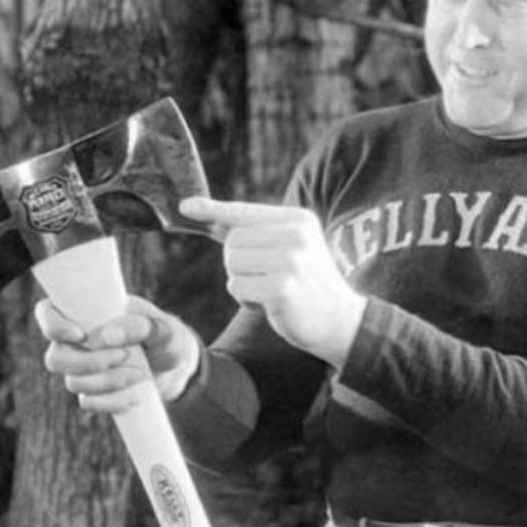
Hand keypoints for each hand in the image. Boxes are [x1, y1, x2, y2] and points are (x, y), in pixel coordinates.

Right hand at [35, 295, 199, 412]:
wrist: (179, 369)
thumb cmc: (169, 338)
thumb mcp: (164, 328)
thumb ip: (141, 326)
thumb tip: (109, 335)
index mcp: (90, 313)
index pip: (49, 312)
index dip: (53, 325)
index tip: (80, 335)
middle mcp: (79, 341)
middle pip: (55, 358)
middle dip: (88, 363)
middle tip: (124, 356)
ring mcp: (84, 368)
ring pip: (73, 382)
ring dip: (106, 382)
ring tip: (139, 374)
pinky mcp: (95, 392)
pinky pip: (88, 403)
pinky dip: (113, 401)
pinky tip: (136, 395)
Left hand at [179, 197, 366, 368]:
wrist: (340, 321)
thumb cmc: (307, 284)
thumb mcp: (289, 248)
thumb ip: (253, 232)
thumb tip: (209, 216)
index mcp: (298, 220)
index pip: (247, 212)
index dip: (213, 209)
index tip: (185, 206)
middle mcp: (296, 235)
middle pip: (233, 241)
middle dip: (239, 263)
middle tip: (266, 277)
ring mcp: (290, 261)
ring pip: (232, 263)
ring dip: (242, 281)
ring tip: (269, 289)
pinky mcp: (281, 288)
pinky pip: (236, 287)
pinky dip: (246, 299)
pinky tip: (271, 305)